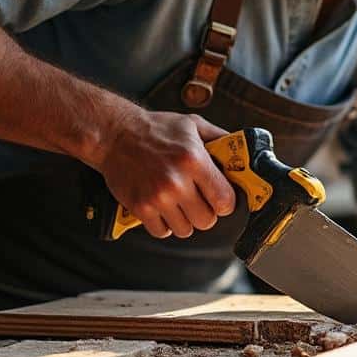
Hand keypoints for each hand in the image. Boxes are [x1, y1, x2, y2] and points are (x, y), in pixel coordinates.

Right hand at [95, 109, 235, 238]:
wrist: (114, 134)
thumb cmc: (156, 128)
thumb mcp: (193, 124)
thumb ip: (220, 139)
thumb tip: (242, 154)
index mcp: (194, 160)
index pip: (225, 201)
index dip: (225, 202)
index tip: (219, 198)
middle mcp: (177, 182)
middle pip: (206, 220)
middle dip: (205, 212)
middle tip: (197, 200)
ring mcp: (157, 197)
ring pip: (186, 230)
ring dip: (184, 219)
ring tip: (178, 203)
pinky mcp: (140, 208)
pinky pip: (162, 232)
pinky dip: (164, 224)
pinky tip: (162, 208)